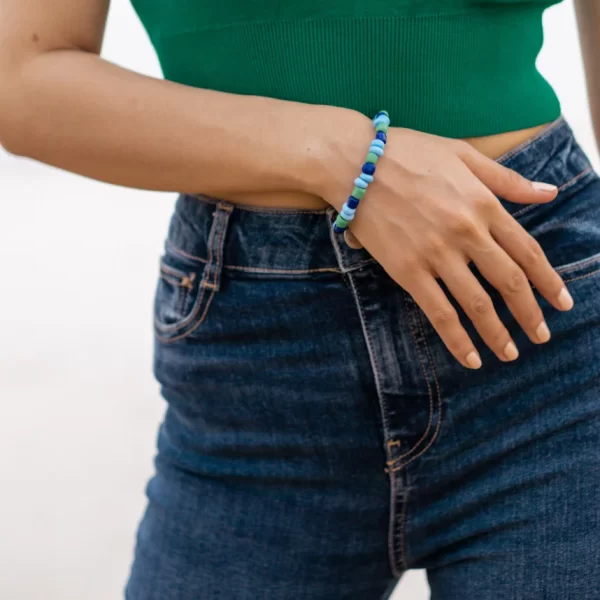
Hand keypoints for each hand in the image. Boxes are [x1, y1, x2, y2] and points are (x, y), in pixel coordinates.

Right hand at [324, 123, 573, 368]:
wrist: (355, 162)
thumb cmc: (408, 153)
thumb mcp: (464, 155)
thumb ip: (508, 179)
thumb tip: (550, 193)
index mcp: (484, 204)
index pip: (527, 251)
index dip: (549, 281)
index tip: (562, 303)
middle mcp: (466, 232)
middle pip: (509, 283)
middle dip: (530, 314)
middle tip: (541, 337)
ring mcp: (436, 254)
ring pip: (477, 304)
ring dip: (498, 333)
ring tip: (510, 354)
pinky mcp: (407, 270)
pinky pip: (438, 313)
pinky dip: (457, 340)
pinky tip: (471, 358)